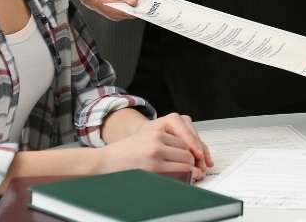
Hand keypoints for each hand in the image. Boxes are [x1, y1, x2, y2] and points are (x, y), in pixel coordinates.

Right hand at [75, 0, 136, 20]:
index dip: (120, 8)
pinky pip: (109, 8)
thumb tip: (131, 1)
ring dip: (123, 10)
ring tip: (137, 2)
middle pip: (105, 9)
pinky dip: (120, 7)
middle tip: (142, 6)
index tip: (135, 7)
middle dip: (124, 10)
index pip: (102, 1)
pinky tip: (129, 1)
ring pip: (108, 12)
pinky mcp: (95, 0)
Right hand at [96, 113, 210, 180]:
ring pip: (186, 160)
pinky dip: (186, 175)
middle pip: (188, 149)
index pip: (186, 137)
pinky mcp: (154, 166)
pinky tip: (187, 177)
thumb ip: (166, 139)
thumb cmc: (126, 151)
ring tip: (194, 173)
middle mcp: (158, 137)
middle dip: (195, 160)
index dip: (195, 149)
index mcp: (158, 127)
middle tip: (199, 168)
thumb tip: (191, 152)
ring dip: (191, 169)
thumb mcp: (147, 136)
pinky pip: (179, 171)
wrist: (105, 161)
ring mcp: (156, 152)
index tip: (200, 157)